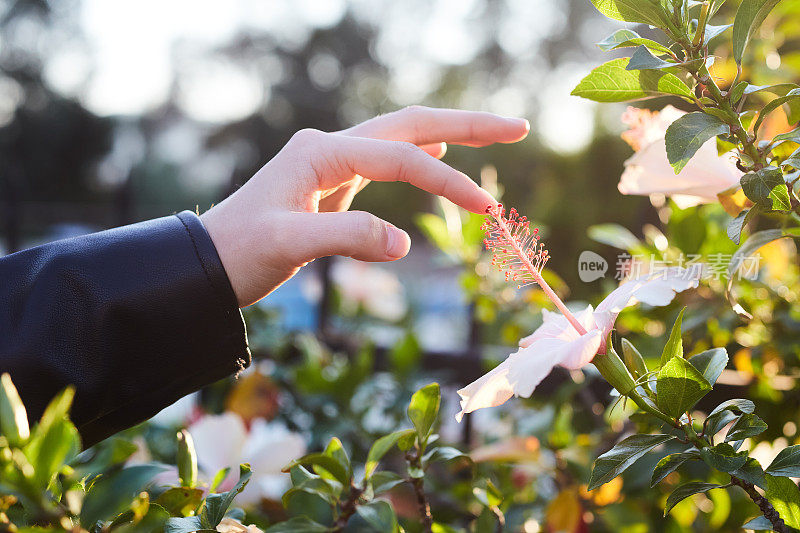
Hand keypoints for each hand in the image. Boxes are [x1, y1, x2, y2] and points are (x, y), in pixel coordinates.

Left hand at [200, 106, 529, 306]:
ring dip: (448, 134)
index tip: (484, 209)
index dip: (446, 181)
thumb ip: (347, 238)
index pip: (401, 159)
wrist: (206, 263)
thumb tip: (402, 243)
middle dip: (466, 124)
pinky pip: (384, 161)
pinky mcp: (332, 183)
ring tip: (492, 132)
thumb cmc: (240, 253)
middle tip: (517, 125)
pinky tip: (435, 150)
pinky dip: (418, 154)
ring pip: (400, 139)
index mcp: (322, 153)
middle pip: (410, 125)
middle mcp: (329, 148)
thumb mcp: (289, 245)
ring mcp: (331, 163)